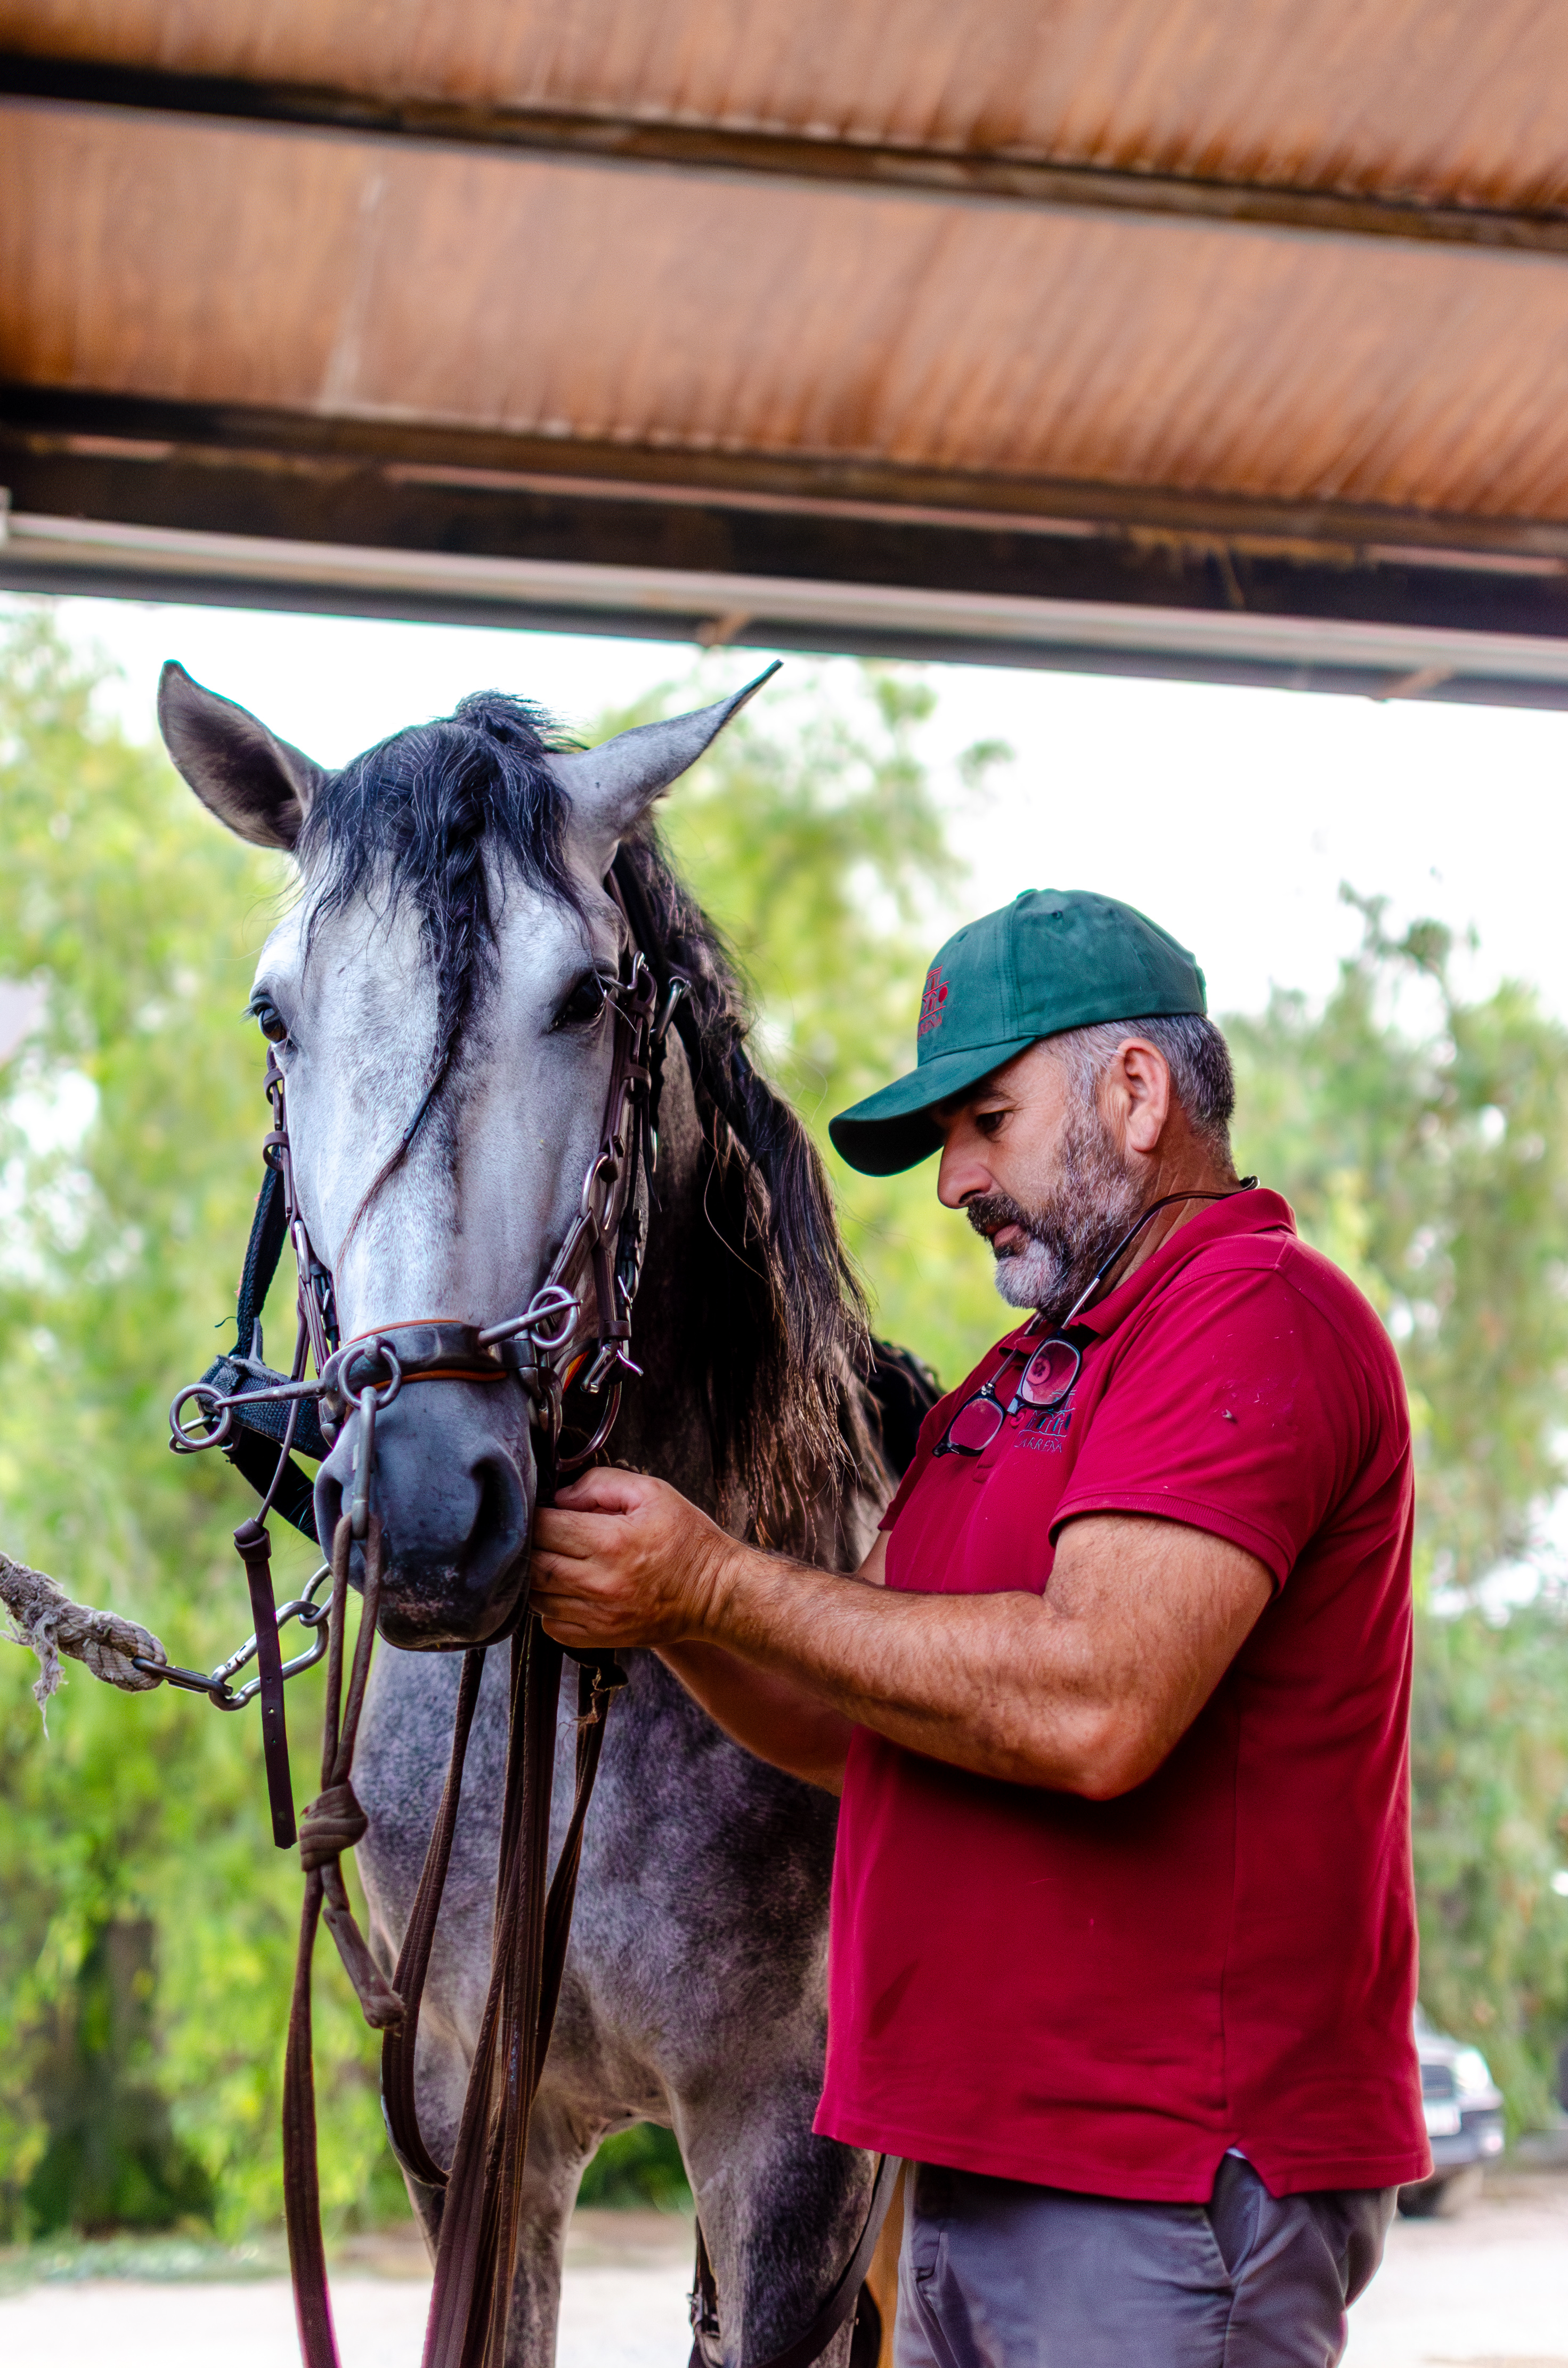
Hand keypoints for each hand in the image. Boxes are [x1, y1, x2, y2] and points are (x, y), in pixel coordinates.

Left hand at [529, 1469, 740, 1650]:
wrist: (717, 1593)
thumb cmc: (688, 1540)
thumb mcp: (653, 1493)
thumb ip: (601, 1483)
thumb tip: (561, 1497)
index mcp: (611, 1541)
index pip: (544, 1527)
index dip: (537, 1514)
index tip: (545, 1510)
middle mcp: (600, 1582)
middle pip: (534, 1564)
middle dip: (532, 1545)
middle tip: (548, 1534)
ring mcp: (599, 1615)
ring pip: (536, 1598)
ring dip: (537, 1577)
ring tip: (558, 1561)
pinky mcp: (602, 1637)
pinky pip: (552, 1627)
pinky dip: (549, 1608)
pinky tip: (567, 1591)